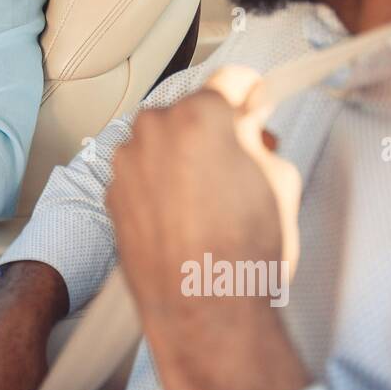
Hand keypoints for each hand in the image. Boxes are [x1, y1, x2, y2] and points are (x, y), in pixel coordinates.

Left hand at [105, 66, 308, 389]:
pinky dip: (161, 185)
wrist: (203, 310)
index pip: (232, 79)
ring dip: (184, 157)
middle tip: (242, 162)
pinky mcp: (112, 194)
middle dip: (217, 130)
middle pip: (193, 112)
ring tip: (212, 200)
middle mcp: (154, 129)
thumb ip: (258, 140)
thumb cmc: (245, 251)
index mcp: (200, 115)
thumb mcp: (278, 180)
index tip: (257, 103)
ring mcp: (127, 162)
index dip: (252, 93)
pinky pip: (143, 174)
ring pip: (163, 143)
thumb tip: (247, 127)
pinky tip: (185, 218)